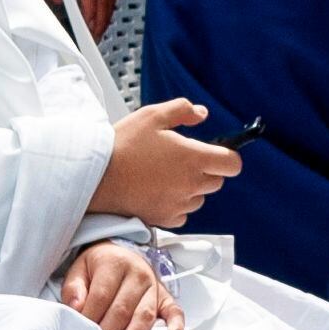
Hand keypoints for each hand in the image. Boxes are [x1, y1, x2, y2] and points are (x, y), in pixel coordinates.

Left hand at [59, 240, 183, 329]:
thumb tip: (76, 308)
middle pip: (123, 309)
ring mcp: (154, 286)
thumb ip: (74, 288)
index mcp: (114, 263)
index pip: (101, 296)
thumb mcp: (79, 270)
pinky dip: (176, 324)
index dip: (90, 318)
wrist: (120, 255)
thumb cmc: (98, 268)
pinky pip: (174, 310)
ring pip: (144, 316)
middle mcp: (138, 273)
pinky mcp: (165, 297)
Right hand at [96, 97, 239, 225]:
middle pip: (217, 180)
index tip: (216, 151)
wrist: (96, 178)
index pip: (232, 163)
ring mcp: (179, 203)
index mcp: (193, 157)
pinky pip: (182, 213)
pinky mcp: (165, 218)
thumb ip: (182, 110)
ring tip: (165, 175)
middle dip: (206, 170)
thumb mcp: (152, 115)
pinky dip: (176, 204)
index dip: (227, 156)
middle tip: (181, 159)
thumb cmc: (122, 146)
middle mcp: (191, 184)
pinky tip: (157, 191)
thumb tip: (202, 113)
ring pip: (200, 198)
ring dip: (191, 188)